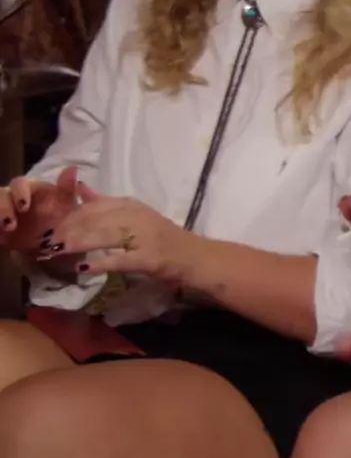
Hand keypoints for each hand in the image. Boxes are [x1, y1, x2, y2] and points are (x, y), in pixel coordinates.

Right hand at [0, 167, 77, 253]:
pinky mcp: (1, 231)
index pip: (19, 184)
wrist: (59, 240)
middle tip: (10, 225)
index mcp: (29, 190)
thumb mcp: (67, 205)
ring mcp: (5, 215)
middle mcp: (13, 200)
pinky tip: (1, 235)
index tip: (23, 206)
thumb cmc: (61, 216)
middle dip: (2, 208)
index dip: (19, 192)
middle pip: (1, 196)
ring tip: (7, 230)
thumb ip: (67, 188)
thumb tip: (72, 168)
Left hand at [38, 186, 196, 285]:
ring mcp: (143, 237)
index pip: (94, 205)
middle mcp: (135, 216)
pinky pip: (120, 259)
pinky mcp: (148, 258)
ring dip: (78, 243)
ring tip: (58, 252)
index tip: (53, 227)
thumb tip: (81, 188)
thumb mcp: (134, 213)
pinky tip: (84, 268)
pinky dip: (101, 263)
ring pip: (105, 235)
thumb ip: (106, 204)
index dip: (70, 216)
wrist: (194, 255)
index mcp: (130, 205)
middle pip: (95, 219)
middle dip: (69, 230)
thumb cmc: (162, 236)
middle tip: (49, 243)